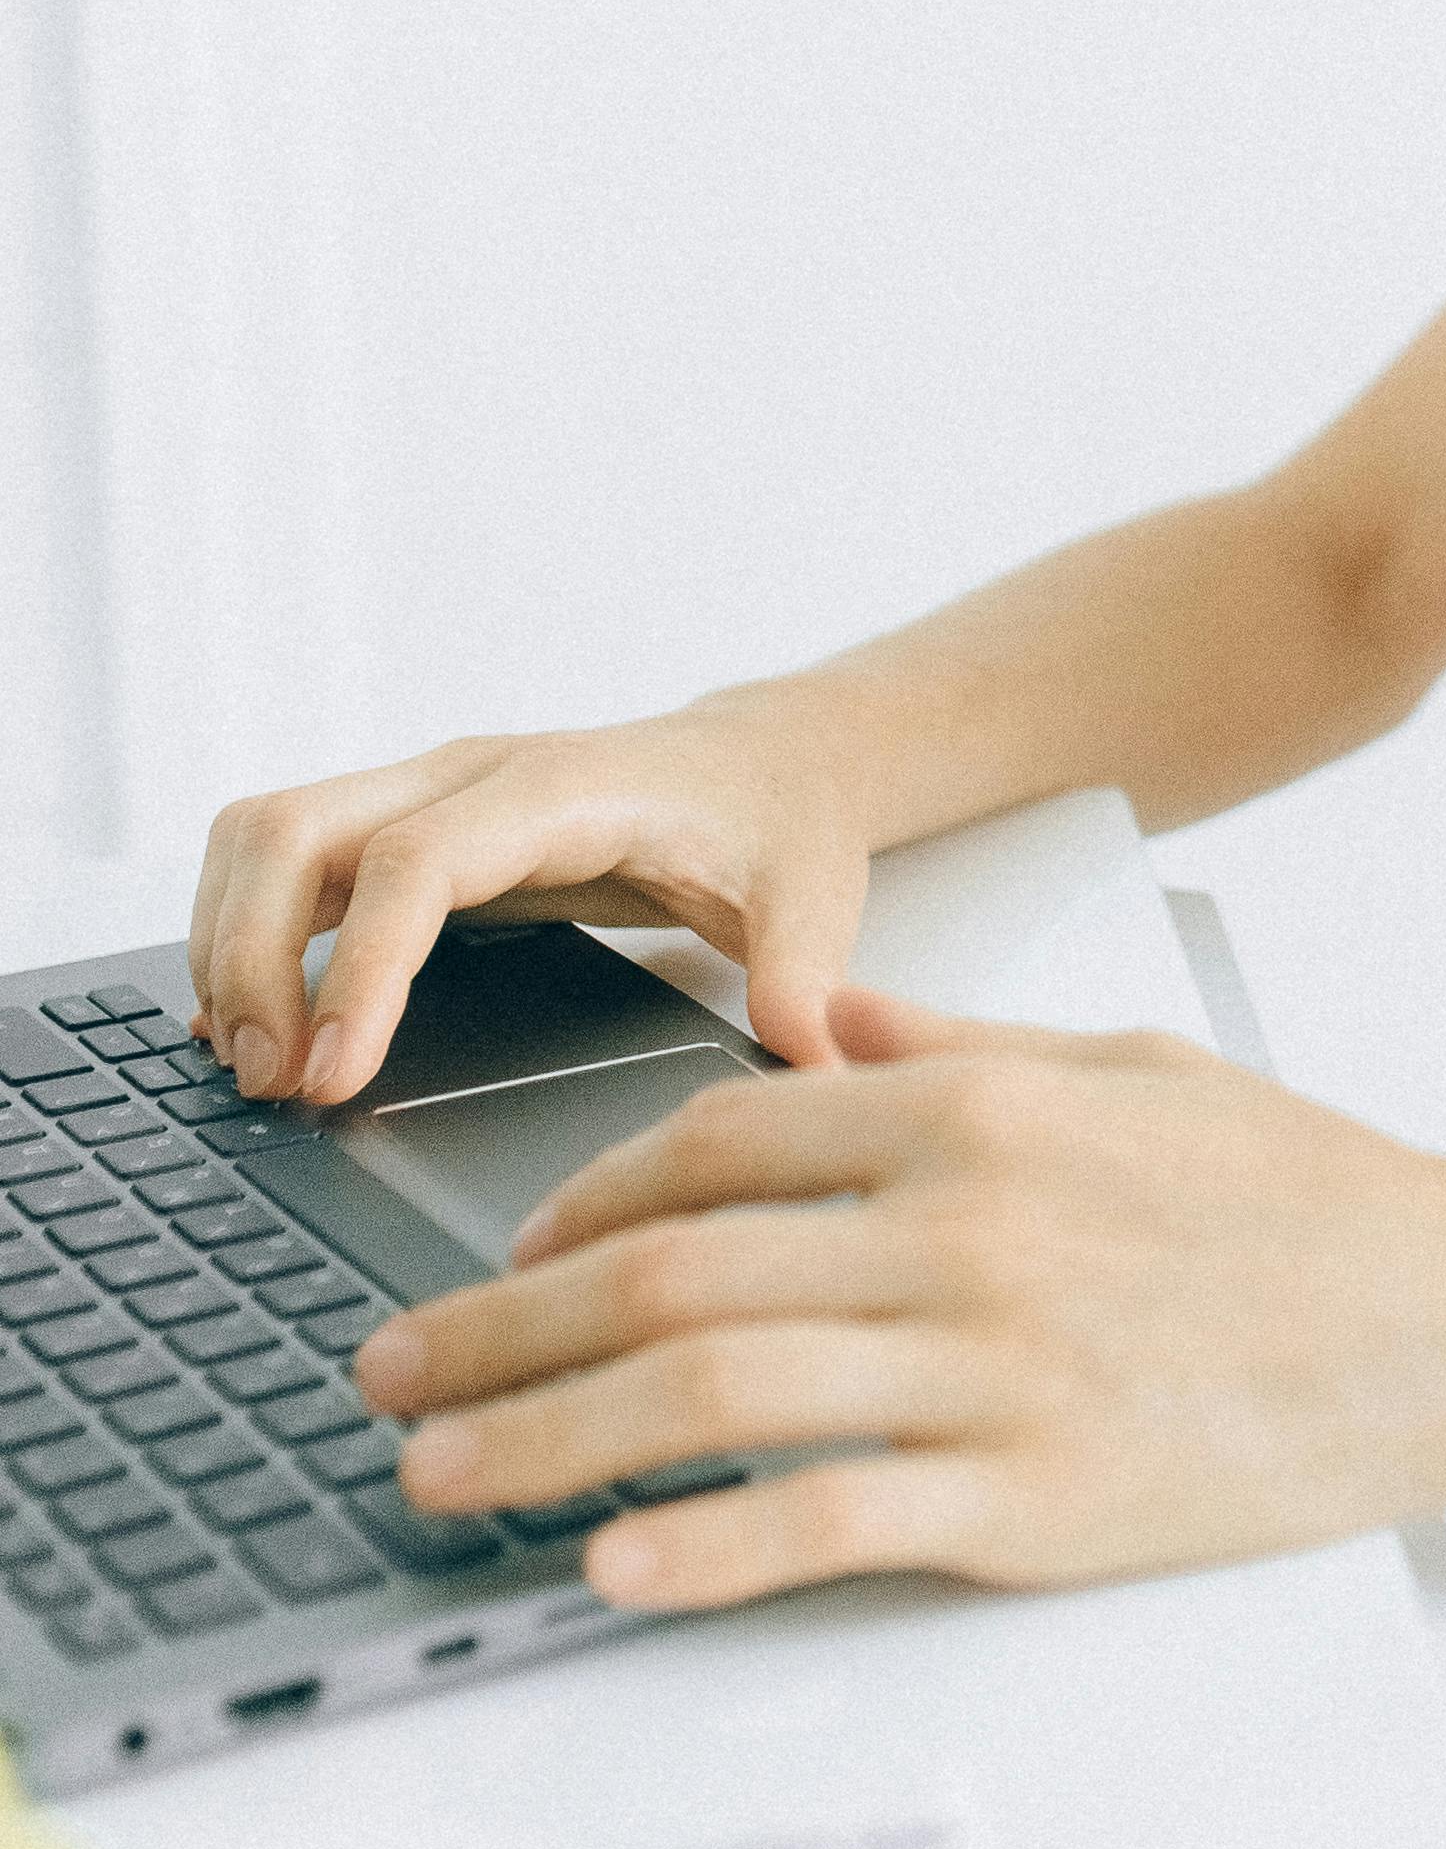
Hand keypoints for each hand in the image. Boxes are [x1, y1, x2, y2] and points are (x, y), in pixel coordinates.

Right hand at [188, 709, 875, 1106]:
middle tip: (266, 1085)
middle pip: (295, 828)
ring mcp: (422, 793)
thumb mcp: (812, 899)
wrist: (767, 763)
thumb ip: (804, 973)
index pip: (416, 862)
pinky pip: (281, 859)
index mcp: (561, 790)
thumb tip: (812, 1052)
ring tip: (248, 1067)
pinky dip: (241, 931)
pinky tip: (252, 1022)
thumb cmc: (777, 828)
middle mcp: (468, 775)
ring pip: (264, 833)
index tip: (329, 1073)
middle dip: (253, 957)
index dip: (359, 968)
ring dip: (229, 943)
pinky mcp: (400, 827)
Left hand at [344, 989, 1445, 1612]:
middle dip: (493, 1325)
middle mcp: (964, 1226)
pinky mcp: (1042, 1494)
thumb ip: (968, 1051)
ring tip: (436, 1473)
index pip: (713, 1142)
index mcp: (976, 1114)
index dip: (579, 1202)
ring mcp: (999, 1365)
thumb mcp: (1134, 1068)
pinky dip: (701, 1542)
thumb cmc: (1311, 1196)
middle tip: (384, 1372)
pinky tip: (610, 1565)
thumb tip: (832, 1031)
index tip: (507, 1260)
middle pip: (664, 1268)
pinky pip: (829, 1519)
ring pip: (709, 1391)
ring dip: (542, 1437)